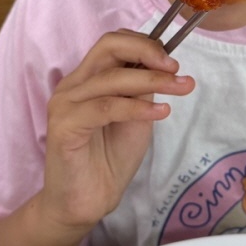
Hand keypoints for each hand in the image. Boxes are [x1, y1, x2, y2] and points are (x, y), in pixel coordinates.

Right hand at [40, 30, 194, 230]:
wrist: (86, 202)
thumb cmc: (109, 160)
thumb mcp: (136, 118)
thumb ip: (142, 91)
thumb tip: (165, 67)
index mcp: (88, 79)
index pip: (114, 43)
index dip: (145, 45)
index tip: (174, 62)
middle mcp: (73, 85)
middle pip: (108, 46)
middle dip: (147, 51)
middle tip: (175, 69)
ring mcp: (65, 103)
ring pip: (111, 79)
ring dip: (152, 81)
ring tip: (181, 90)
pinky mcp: (64, 126)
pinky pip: (105, 108)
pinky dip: (136, 107)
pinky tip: (160, 112)